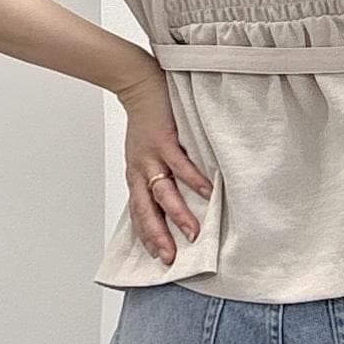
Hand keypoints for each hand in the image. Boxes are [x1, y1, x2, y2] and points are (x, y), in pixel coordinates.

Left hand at [115, 65, 213, 264]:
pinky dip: (194, 179)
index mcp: (136, 176)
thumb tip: (170, 201)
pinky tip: (207, 193)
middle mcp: (141, 170)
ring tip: (193, 232)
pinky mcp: (165, 140)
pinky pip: (181, 164)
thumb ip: (155, 176)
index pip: (139, 214)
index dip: (147, 237)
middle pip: (148, 210)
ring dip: (179, 214)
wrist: (139, 86)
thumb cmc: (146, 122)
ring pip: (164, 192)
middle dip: (159, 236)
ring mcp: (152, 156)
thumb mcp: (143, 155)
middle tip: (171, 257)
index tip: (158, 257)